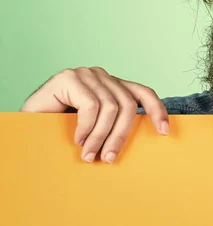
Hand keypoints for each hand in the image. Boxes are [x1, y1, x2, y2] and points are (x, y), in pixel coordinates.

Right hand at [21, 67, 168, 162]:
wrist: (27, 125)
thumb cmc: (62, 129)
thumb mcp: (96, 127)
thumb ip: (115, 125)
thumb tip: (146, 140)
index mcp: (113, 86)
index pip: (143, 93)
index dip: (157, 110)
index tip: (165, 132)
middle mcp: (102, 76)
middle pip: (128, 105)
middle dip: (121, 135)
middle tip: (109, 158)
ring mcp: (86, 74)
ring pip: (110, 107)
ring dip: (100, 136)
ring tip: (90, 155)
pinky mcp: (69, 77)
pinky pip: (90, 105)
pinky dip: (86, 127)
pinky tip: (78, 139)